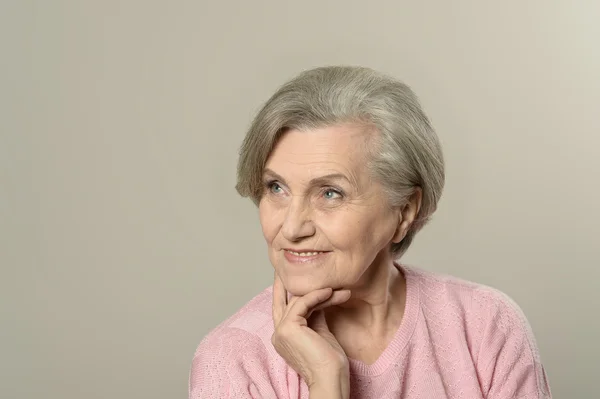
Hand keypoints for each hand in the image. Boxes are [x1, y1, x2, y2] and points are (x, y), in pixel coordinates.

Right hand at [271, 273, 350, 394]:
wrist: (330, 378)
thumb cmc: (329, 362)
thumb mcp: (320, 331)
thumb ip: (315, 314)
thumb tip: (318, 297)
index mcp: (283, 337)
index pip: (283, 308)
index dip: (285, 291)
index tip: (290, 276)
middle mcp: (278, 334)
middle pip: (286, 301)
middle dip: (290, 282)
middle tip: (294, 265)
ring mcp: (281, 331)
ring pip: (298, 301)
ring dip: (320, 292)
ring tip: (338, 289)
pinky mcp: (288, 328)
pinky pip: (302, 303)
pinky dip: (317, 296)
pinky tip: (331, 292)